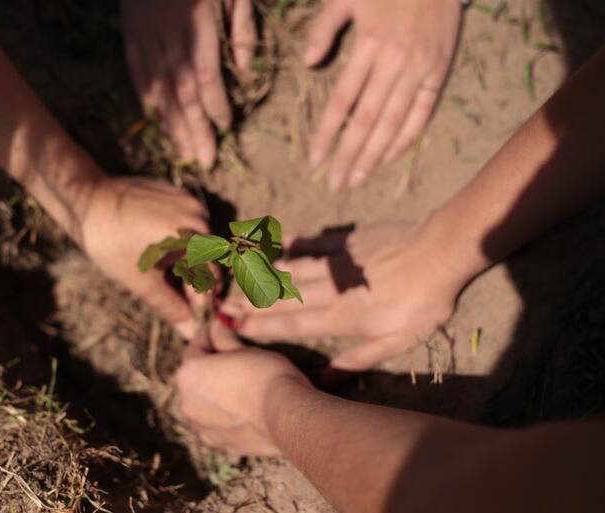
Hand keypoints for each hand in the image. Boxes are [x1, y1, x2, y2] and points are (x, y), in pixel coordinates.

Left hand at [80, 176, 207, 337]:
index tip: (190, 314)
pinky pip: (188, 221)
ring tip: (164, 270)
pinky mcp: (177, 192)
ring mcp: (188, 200)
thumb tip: (190, 331)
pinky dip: (180, 237)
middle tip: (176, 296)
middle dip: (194, 279)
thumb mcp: (140, 280)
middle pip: (208, 257)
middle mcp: (196, 215)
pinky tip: (159, 247)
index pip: (209, 277)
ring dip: (188, 257)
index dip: (200, 300)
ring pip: (199, 239)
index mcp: (190, 237)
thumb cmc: (109, 242)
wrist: (86, 199)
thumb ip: (169, 306)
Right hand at [120, 0, 256, 168]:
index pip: (205, 75)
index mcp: (196, 20)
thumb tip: (245, 69)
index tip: (226, 129)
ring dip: (171, 124)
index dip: (216, 105)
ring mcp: (143, 34)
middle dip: (194, 129)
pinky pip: (137, 73)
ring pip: (157, 88)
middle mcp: (167, 33)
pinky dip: (147, 99)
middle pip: (181, 91)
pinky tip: (157, 121)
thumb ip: (241, 25)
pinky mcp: (129, 33)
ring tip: (183, 153)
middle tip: (205, 161)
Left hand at [176, 321, 310, 454]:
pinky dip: (225, 414)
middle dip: (212, 365)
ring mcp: (202, 426)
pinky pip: (217, 423)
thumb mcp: (245, 349)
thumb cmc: (266, 375)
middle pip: (198, 377)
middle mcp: (187, 402)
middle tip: (233, 354)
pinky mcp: (219, 444)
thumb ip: (224, 339)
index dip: (211, 334)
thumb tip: (217, 327)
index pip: (196, 346)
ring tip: (241, 383)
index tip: (220, 327)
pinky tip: (244, 407)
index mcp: (188, 374)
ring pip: (206, 402)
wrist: (287, 417)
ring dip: (217, 391)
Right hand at [222, 224, 464, 369]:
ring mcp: (335, 262)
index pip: (292, 324)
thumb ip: (358, 360)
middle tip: (224, 304)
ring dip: (263, 275)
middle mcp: (329, 289)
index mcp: (340, 318)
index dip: (262, 326)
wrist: (440, 253)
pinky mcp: (347, 240)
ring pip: (291, 270)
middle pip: (282, 296)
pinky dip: (294, 243)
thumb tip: (326, 381)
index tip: (236, 327)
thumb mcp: (396, 342)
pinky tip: (279, 244)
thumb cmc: (423, 304)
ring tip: (238, 279)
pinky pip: (314, 242)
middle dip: (251, 301)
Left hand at [306, 0, 461, 188]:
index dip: (327, 132)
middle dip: (349, 154)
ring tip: (358, 178)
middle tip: (335, 183)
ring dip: (375, 153)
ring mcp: (420, 69)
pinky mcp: (439, 71)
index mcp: (369, 44)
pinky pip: (423, 111)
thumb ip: (324, 27)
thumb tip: (308, 64)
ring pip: (394, 121)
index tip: (314, 159)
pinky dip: (407, 136)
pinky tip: (390, 157)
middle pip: (367, 119)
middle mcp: (395, 62)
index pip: (343, 101)